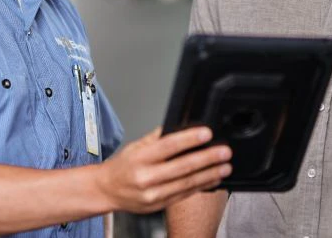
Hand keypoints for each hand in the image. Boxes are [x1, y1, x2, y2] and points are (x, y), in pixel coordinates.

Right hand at [95, 126, 231, 213]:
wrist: (106, 190)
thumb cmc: (122, 167)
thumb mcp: (136, 146)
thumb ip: (158, 137)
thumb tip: (181, 126)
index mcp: (140, 158)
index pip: (168, 146)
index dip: (189, 139)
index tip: (207, 134)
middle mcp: (146, 177)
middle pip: (182, 167)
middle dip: (207, 159)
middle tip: (224, 152)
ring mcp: (153, 194)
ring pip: (186, 183)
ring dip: (209, 175)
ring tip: (225, 167)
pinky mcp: (159, 206)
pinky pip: (184, 195)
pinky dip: (201, 187)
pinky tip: (213, 179)